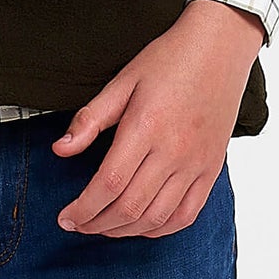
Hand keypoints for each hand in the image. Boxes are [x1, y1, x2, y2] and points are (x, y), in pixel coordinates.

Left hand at [50, 0, 265, 237]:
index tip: (65, 217)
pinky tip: (141, 226)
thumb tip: (59, 150)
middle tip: (77, 224)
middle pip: (130, 207)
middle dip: (97, 224)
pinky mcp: (211, 169)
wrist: (219, 48)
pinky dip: (161, 229)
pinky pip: (187, 214)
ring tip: (103, 227)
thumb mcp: (122, 81)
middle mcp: (173, 151)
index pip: (108, 184)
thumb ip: (90, 119)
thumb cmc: (168, 60)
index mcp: (145, 127)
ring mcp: (196, 164)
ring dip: (125, 231)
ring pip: (156, 217)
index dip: (83, 208)